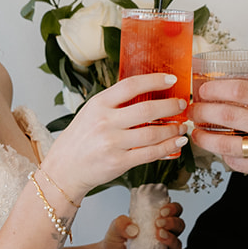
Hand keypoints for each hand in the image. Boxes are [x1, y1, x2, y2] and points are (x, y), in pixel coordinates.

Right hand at [43, 74, 188, 203]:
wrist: (65, 169)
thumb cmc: (80, 139)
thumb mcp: (91, 112)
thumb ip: (115, 103)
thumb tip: (148, 93)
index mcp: (98, 103)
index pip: (131, 85)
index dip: (155, 80)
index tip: (171, 79)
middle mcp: (105, 121)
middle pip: (147, 109)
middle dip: (171, 106)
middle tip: (182, 104)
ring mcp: (112, 143)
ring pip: (153, 133)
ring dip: (173, 129)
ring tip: (181, 126)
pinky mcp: (119, 162)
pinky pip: (150, 153)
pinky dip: (167, 148)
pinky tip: (176, 143)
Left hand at [96, 204, 185, 248]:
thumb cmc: (116, 242)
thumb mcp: (114, 228)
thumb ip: (121, 223)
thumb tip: (133, 228)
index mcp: (155, 221)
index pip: (174, 211)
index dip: (173, 208)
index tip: (162, 211)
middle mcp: (163, 234)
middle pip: (179, 225)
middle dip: (172, 222)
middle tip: (158, 222)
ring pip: (177, 243)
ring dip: (171, 238)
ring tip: (158, 235)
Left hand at [191, 67, 247, 192]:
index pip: (240, 90)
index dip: (215, 87)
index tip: (205, 87)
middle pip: (225, 114)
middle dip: (202, 109)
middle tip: (195, 106)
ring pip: (223, 142)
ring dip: (203, 135)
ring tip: (197, 129)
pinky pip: (234, 161)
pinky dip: (222, 153)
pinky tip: (219, 146)